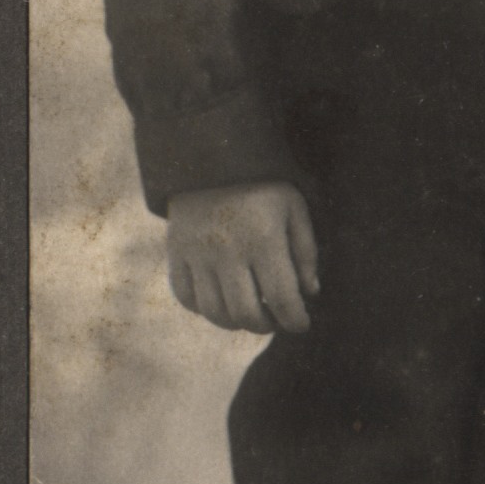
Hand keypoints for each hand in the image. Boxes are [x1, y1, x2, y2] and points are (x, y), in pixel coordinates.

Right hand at [165, 179, 321, 334]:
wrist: (211, 157)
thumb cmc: (262, 185)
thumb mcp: (294, 208)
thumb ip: (305, 252)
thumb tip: (309, 293)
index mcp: (264, 238)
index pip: (282, 298)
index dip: (295, 320)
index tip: (301, 324)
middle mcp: (228, 250)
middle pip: (246, 313)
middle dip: (266, 326)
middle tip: (275, 319)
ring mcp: (197, 253)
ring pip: (215, 312)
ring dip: (236, 323)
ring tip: (250, 313)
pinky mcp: (175, 252)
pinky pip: (186, 297)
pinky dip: (204, 309)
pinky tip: (220, 300)